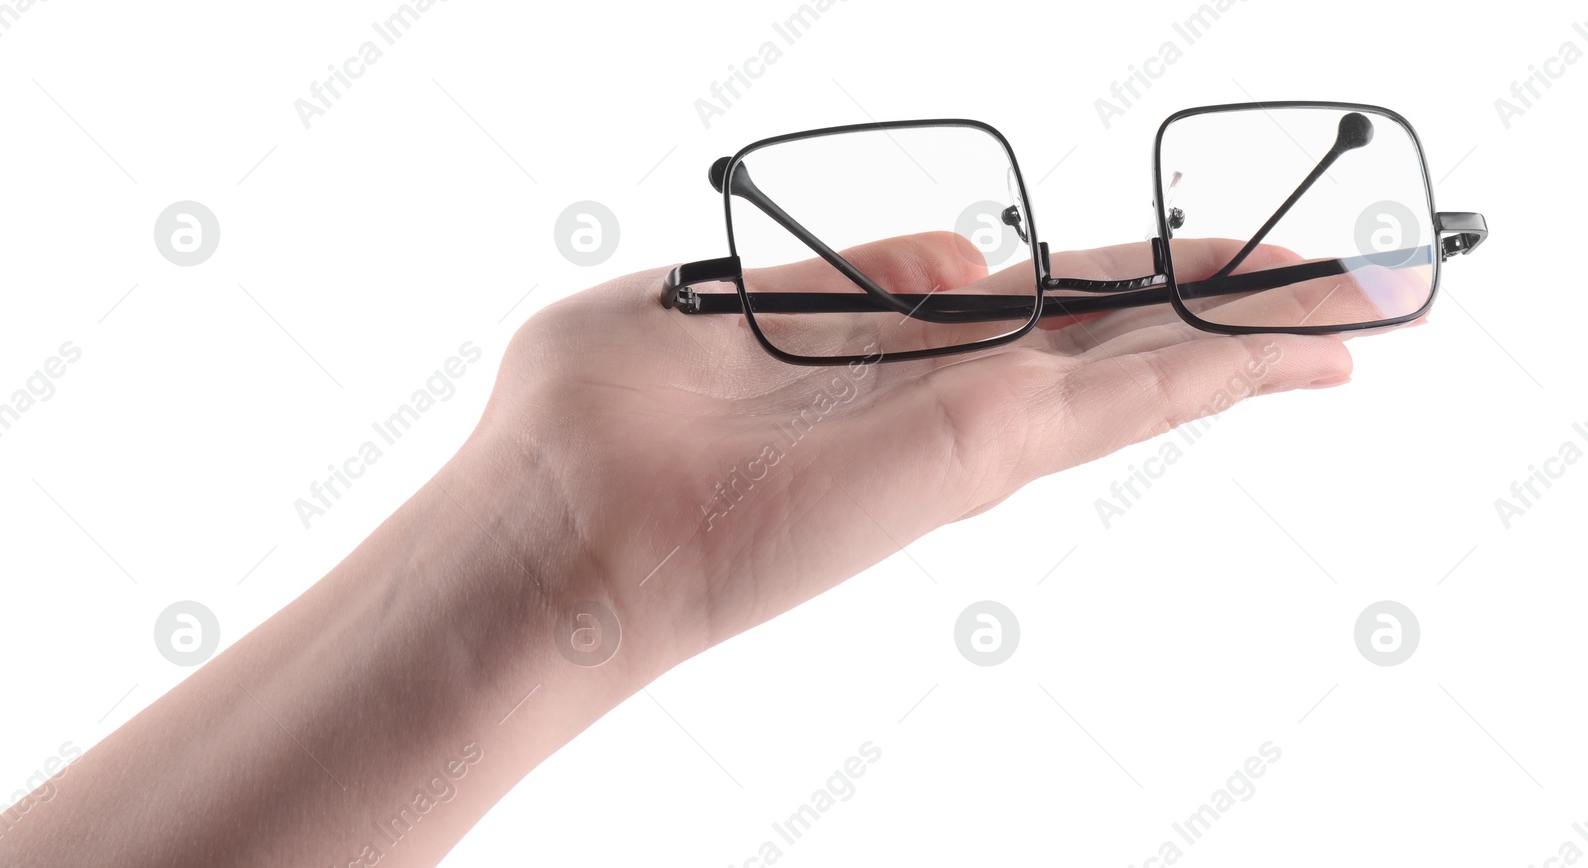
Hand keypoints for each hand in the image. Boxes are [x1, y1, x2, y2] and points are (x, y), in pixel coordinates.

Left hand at [458, 231, 1355, 679]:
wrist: (555, 529)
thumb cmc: (593, 420)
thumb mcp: (715, 301)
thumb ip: (838, 277)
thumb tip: (951, 258)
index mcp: (881, 348)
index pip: (1032, 306)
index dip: (1123, 281)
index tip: (1190, 261)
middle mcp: (939, 392)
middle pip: (1111, 336)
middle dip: (1223, 306)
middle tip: (1338, 282)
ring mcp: (965, 427)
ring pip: (1140, 369)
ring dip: (1250, 336)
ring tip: (1357, 313)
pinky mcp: (970, 452)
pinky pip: (1118, 399)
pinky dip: (1214, 367)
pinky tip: (1298, 349)